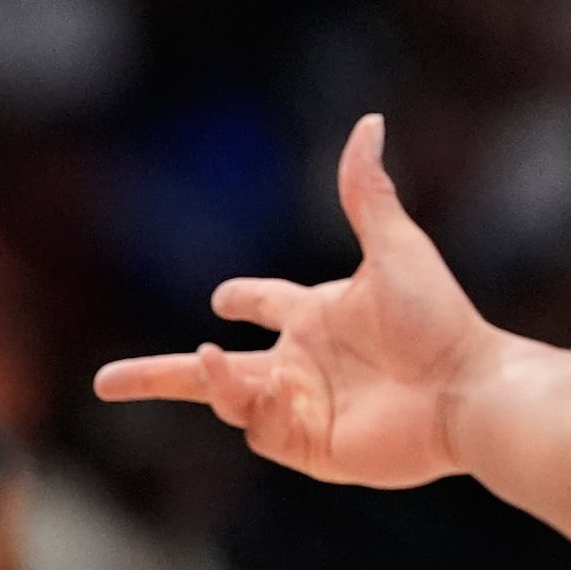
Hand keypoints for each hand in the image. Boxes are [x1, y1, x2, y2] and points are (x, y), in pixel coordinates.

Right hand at [93, 115, 496, 488]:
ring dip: (209, 380)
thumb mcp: (394, 249)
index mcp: (318, 316)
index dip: (242, 298)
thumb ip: (365, 192)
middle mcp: (303, 364)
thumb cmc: (438, 320)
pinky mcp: (311, 448)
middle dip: (157, 377)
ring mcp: (303, 410)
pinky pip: (259, 430)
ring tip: (208, 362)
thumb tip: (369, 121)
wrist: (465, 391)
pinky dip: (253, 408)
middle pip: (211, 372)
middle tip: (105, 383)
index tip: (220, 299)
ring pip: (230, 398)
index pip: (265, 304)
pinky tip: (269, 389)